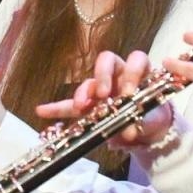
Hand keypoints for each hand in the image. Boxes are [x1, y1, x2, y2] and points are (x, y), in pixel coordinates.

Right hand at [35, 50, 172, 147]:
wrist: (146, 131)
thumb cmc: (150, 117)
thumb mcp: (149, 120)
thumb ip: (139, 123)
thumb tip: (128, 132)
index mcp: (138, 73)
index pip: (136, 60)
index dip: (133, 72)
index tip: (129, 93)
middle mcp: (117, 75)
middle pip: (107, 60)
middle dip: (102, 74)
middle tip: (102, 94)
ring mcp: (100, 88)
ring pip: (88, 82)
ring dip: (83, 93)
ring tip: (82, 107)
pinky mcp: (88, 105)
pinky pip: (69, 105)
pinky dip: (56, 108)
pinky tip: (42, 110)